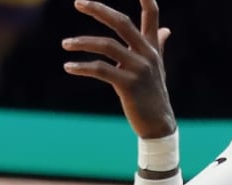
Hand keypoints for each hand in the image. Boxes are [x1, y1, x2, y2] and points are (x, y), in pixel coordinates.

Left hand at [63, 0, 175, 140]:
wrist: (159, 125)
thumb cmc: (154, 94)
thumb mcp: (158, 68)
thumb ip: (158, 45)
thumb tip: (166, 30)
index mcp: (151, 47)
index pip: (152, 15)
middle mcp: (146, 54)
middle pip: (121, 22)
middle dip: (99, 10)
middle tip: (78, 2)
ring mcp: (138, 69)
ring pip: (106, 46)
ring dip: (82, 42)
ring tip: (65, 44)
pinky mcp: (128, 85)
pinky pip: (100, 69)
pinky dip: (82, 67)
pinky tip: (68, 66)